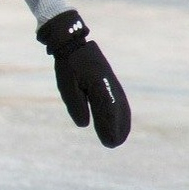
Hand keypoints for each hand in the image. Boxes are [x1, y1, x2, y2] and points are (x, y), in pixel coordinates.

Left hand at [36, 11, 130, 147]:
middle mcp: (109, 85)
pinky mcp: (110, 82)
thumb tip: (84, 124)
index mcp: (98, 86)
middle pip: (116, 111)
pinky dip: (122, 112)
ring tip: (120, 138)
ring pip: (121, 106)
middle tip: (113, 144)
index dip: (109, 128)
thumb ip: (76, 105)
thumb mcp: (67, 86)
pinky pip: (119, 100)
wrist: (74, 44)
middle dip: (116, 128)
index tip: (109, 142)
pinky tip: (121, 121)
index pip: (106, 112)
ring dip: (121, 122)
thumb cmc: (68, 66)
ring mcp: (112, 83)